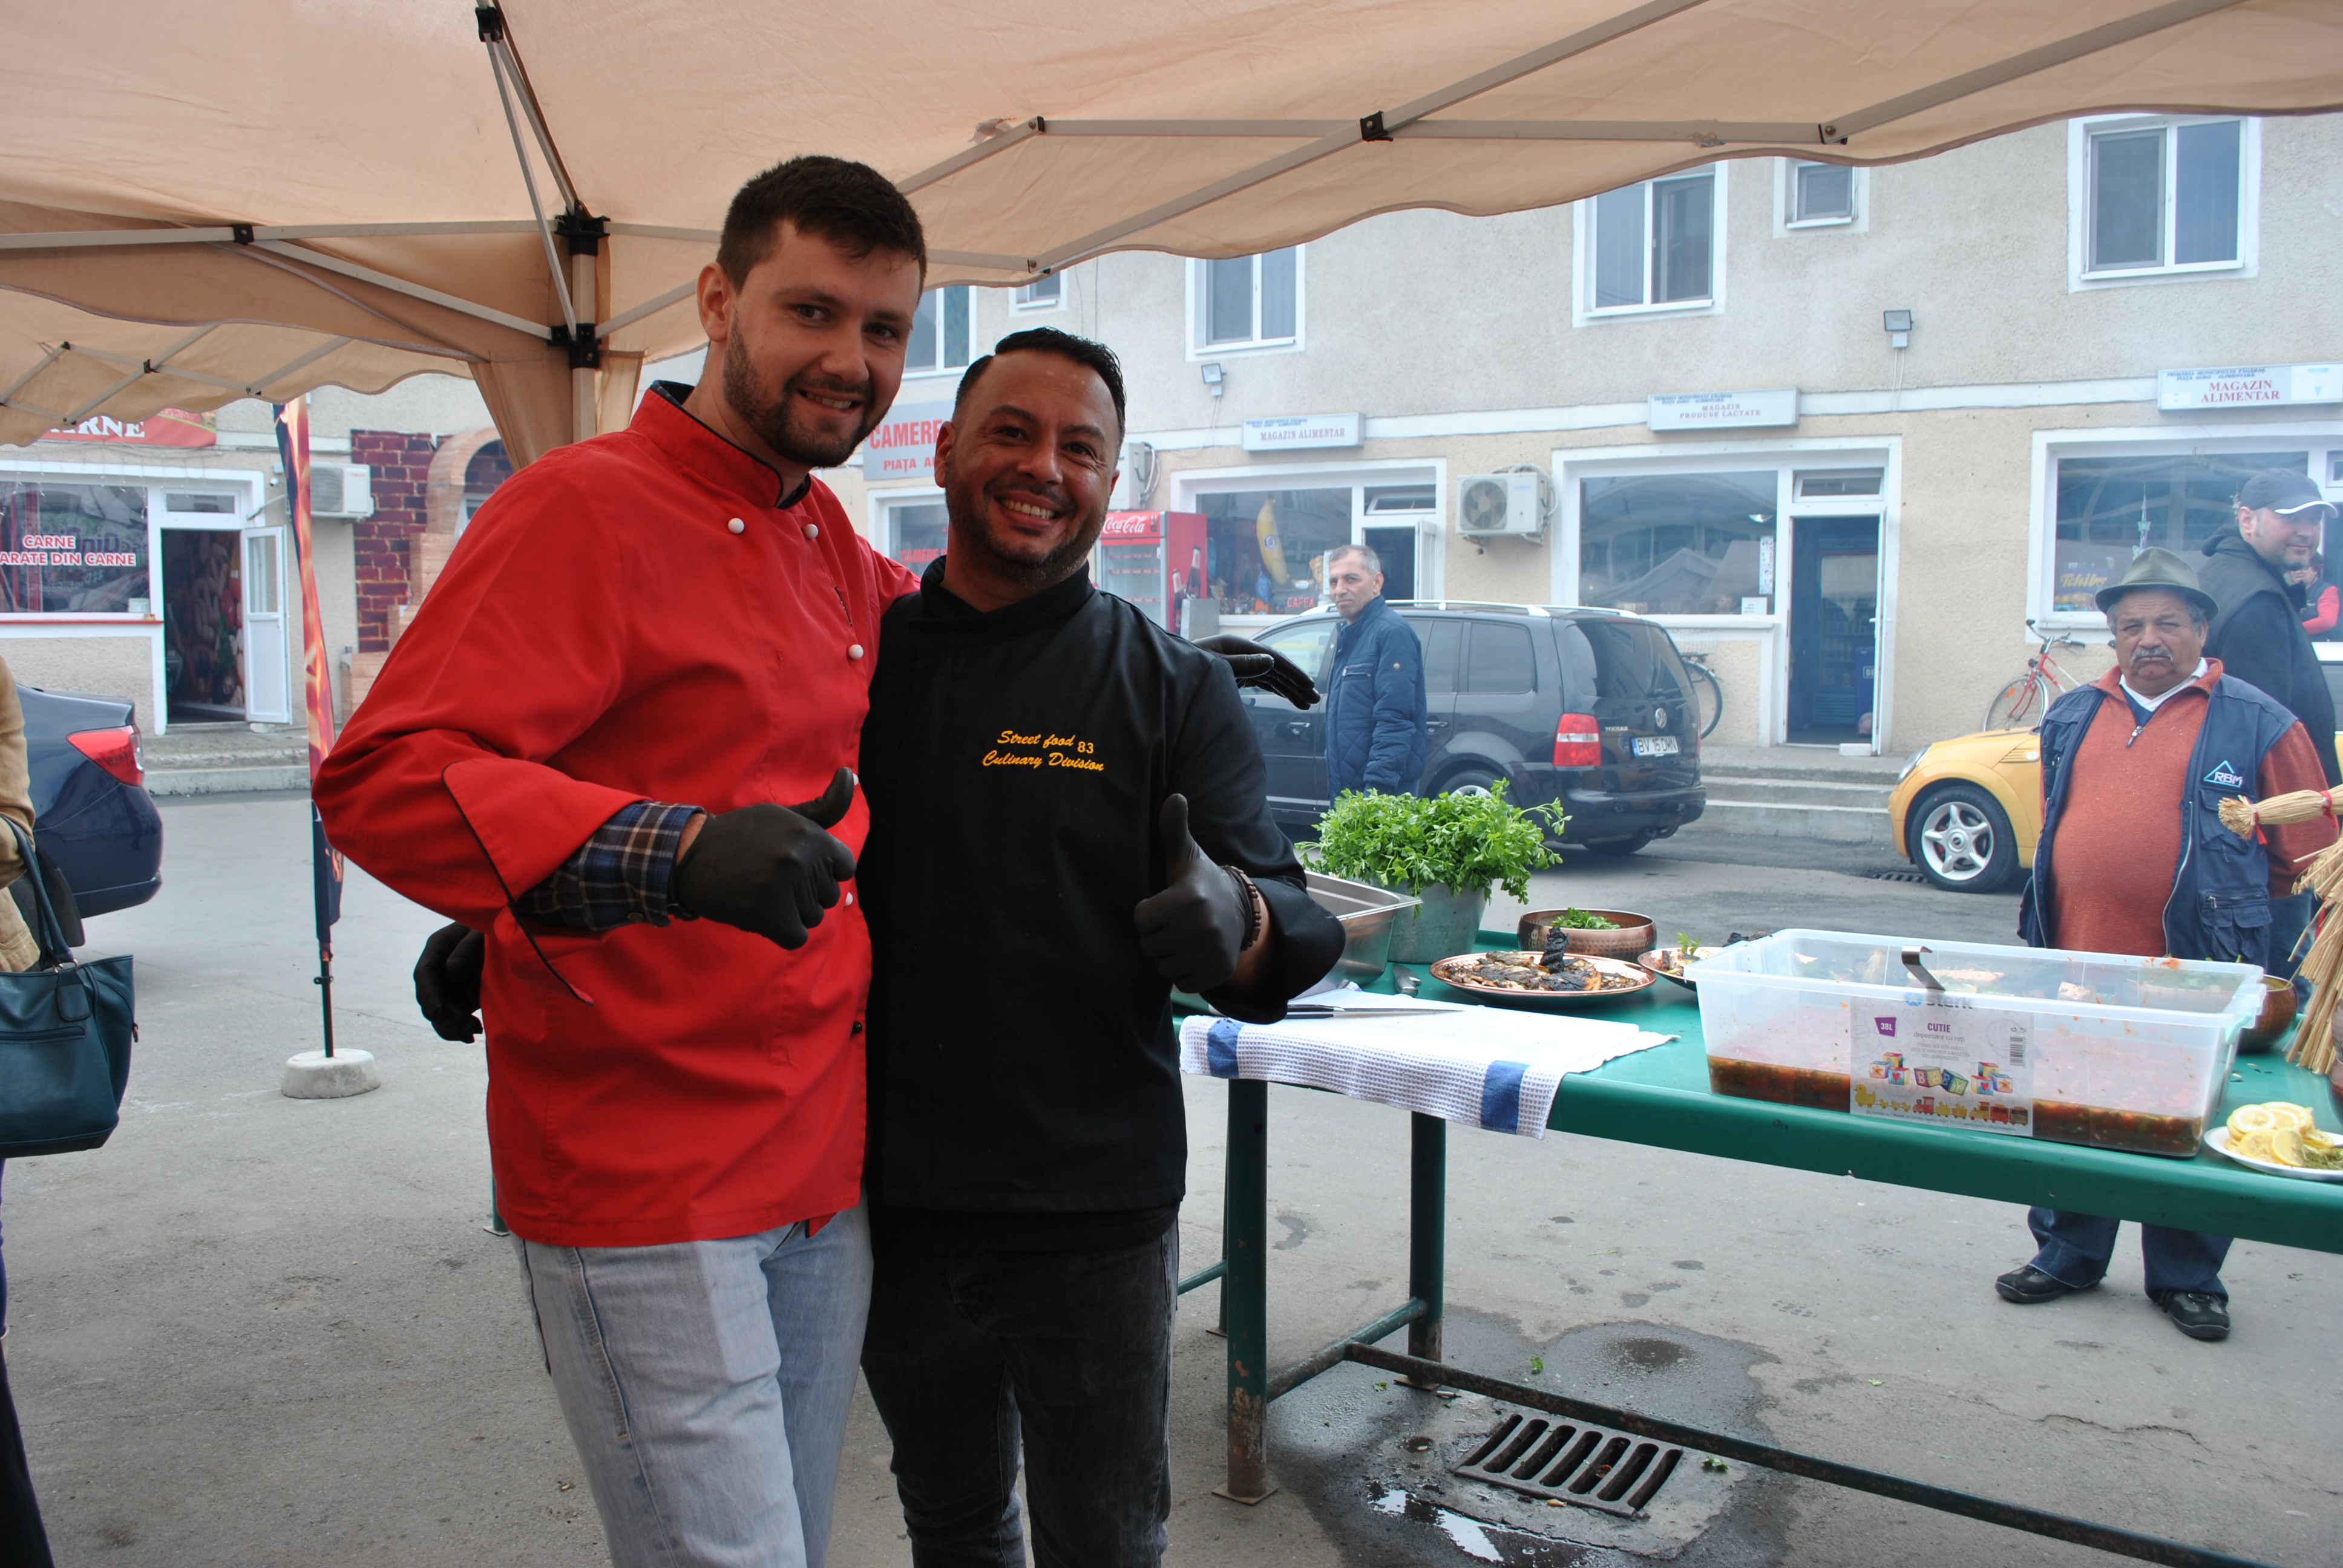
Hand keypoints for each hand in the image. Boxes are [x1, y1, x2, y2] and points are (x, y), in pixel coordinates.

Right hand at [415, 921, 484, 1041]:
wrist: (511, 932)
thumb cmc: (495, 927)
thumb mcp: (482, 932)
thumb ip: (467, 948)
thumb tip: (451, 971)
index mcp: (437, 947)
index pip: (424, 974)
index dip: (430, 996)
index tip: (440, 1013)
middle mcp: (438, 967)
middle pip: (429, 999)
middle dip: (446, 1017)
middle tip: (472, 1026)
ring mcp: (449, 983)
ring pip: (439, 1013)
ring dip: (453, 1027)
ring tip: (475, 1032)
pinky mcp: (461, 995)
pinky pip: (453, 1017)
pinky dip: (460, 1028)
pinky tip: (472, 1036)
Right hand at [673, 767, 858, 949]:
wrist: (691, 856)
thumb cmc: (743, 835)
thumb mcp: (784, 815)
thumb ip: (825, 806)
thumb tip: (851, 775)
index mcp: (808, 832)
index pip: (845, 867)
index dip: (824, 872)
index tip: (799, 868)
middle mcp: (799, 856)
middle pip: (829, 895)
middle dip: (806, 893)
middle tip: (773, 880)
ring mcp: (783, 885)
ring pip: (813, 917)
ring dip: (792, 913)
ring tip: (765, 894)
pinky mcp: (767, 913)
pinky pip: (797, 937)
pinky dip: (782, 932)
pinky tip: (763, 915)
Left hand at [1134, 794, 1247, 992]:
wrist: (1241, 911)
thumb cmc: (1202, 883)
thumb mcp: (1187, 857)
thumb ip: (1174, 830)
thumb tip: (1175, 796)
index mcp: (1188, 898)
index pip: (1141, 919)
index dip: (1148, 912)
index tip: (1162, 905)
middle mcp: (1201, 926)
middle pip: (1149, 945)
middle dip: (1156, 935)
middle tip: (1173, 923)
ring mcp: (1211, 952)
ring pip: (1162, 966)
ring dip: (1167, 955)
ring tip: (1182, 938)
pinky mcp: (1217, 973)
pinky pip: (1181, 982)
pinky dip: (1183, 973)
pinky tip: (1193, 954)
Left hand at [1196, 634, 1318, 708]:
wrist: (1170, 672)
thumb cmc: (1188, 668)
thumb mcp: (1215, 667)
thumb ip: (1242, 664)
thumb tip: (1270, 660)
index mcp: (1239, 646)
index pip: (1272, 659)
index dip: (1292, 672)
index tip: (1308, 685)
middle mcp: (1243, 652)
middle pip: (1276, 668)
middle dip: (1296, 684)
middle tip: (1315, 699)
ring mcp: (1241, 663)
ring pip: (1272, 676)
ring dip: (1289, 690)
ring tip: (1306, 704)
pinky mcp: (1237, 674)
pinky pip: (1263, 682)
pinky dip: (1277, 690)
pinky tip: (1289, 697)